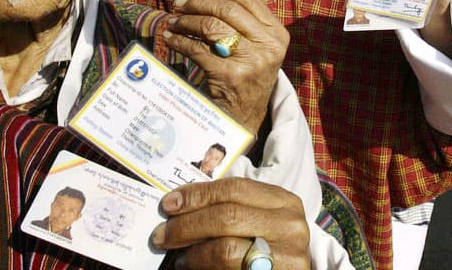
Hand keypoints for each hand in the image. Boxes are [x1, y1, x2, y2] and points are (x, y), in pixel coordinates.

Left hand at [151, 177, 310, 269]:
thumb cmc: (271, 245)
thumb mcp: (260, 220)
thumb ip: (231, 209)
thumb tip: (181, 206)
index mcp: (284, 201)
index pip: (234, 188)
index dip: (197, 194)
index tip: (169, 203)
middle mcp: (289, 225)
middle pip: (227, 216)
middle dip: (187, 225)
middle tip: (162, 234)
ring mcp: (288, 255)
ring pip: (226, 248)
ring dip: (191, 251)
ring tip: (176, 255)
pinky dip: (202, 266)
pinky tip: (190, 265)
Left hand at [163, 0, 289, 132]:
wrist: (244, 117)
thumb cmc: (245, 75)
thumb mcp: (255, 46)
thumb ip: (240, 20)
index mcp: (276, 33)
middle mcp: (268, 45)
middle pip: (227, 9)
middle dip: (198, 3)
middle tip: (179, 3)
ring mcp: (251, 61)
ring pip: (211, 26)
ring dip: (186, 20)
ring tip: (173, 20)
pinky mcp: (229, 76)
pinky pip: (197, 49)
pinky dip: (179, 41)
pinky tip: (170, 38)